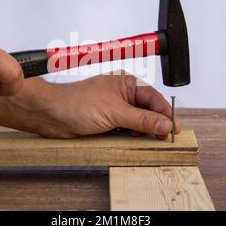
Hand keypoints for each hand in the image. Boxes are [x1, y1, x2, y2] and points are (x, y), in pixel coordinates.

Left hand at [0, 72, 179, 139]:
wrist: (51, 114)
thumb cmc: (77, 103)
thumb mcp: (115, 112)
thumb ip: (142, 119)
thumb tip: (165, 124)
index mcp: (127, 84)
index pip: (153, 98)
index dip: (165, 113)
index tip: (174, 128)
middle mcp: (123, 95)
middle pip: (148, 111)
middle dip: (156, 123)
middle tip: (165, 138)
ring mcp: (115, 109)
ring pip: (138, 121)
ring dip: (144, 131)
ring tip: (150, 140)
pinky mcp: (108, 121)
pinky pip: (127, 129)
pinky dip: (132, 135)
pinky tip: (134, 140)